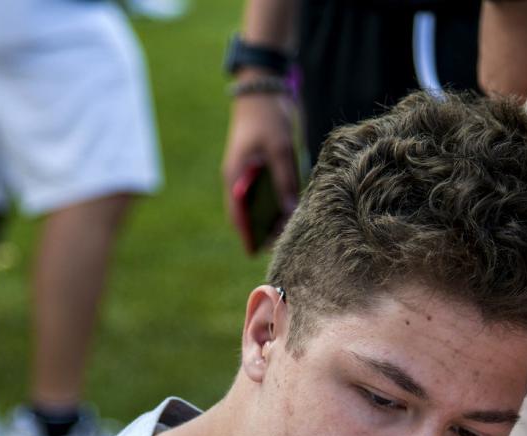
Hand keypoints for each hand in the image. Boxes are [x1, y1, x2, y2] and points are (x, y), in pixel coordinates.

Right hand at [220, 85, 299, 230]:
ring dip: (270, 218)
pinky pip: (266, 193)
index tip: (255, 253)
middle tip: (282, 244)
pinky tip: (291, 210)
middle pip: (247, 213)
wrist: (262, 91)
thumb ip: (285, 180)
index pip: (237, 214)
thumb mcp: (280, 150)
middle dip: (262, 230)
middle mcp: (239, 178)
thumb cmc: (268, 119)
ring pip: (257, 204)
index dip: (246, 234)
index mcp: (236, 176)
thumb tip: (290, 210)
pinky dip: (276, 203)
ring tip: (288, 231)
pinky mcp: (260, 168)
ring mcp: (248, 173)